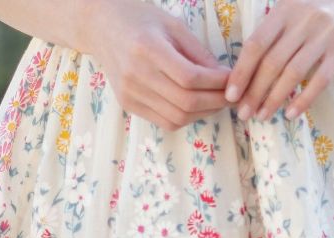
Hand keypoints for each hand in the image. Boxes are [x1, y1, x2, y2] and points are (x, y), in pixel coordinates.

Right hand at [76, 0, 233, 130]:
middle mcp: (135, 74)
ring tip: (216, 102)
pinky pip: (164, 121)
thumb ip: (198, 53)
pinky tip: (196, 106)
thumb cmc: (141, 20)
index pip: (190, 77)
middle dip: (215, 102)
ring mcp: (130, 93)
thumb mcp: (173, 26)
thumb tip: (224, 78)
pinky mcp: (128, 104)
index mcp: (147, 48)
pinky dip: (186, 118)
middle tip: (231, 95)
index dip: (216, 83)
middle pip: (185, 102)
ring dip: (203, 113)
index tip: (231, 79)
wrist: (102, 27)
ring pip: (176, 117)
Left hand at [225, 0, 333, 120]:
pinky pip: (320, 80)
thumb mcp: (295, 9)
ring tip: (262, 115)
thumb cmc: (322, 10)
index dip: (241, 71)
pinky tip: (290, 113)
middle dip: (254, 92)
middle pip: (271, 62)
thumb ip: (274, 31)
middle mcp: (303, 20)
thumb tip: (245, 67)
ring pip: (293, 73)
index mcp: (285, 9)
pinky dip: (303, 99)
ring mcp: (325, 34)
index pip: (256, 44)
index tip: (231, 94)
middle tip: (243, 113)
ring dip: (274, 98)